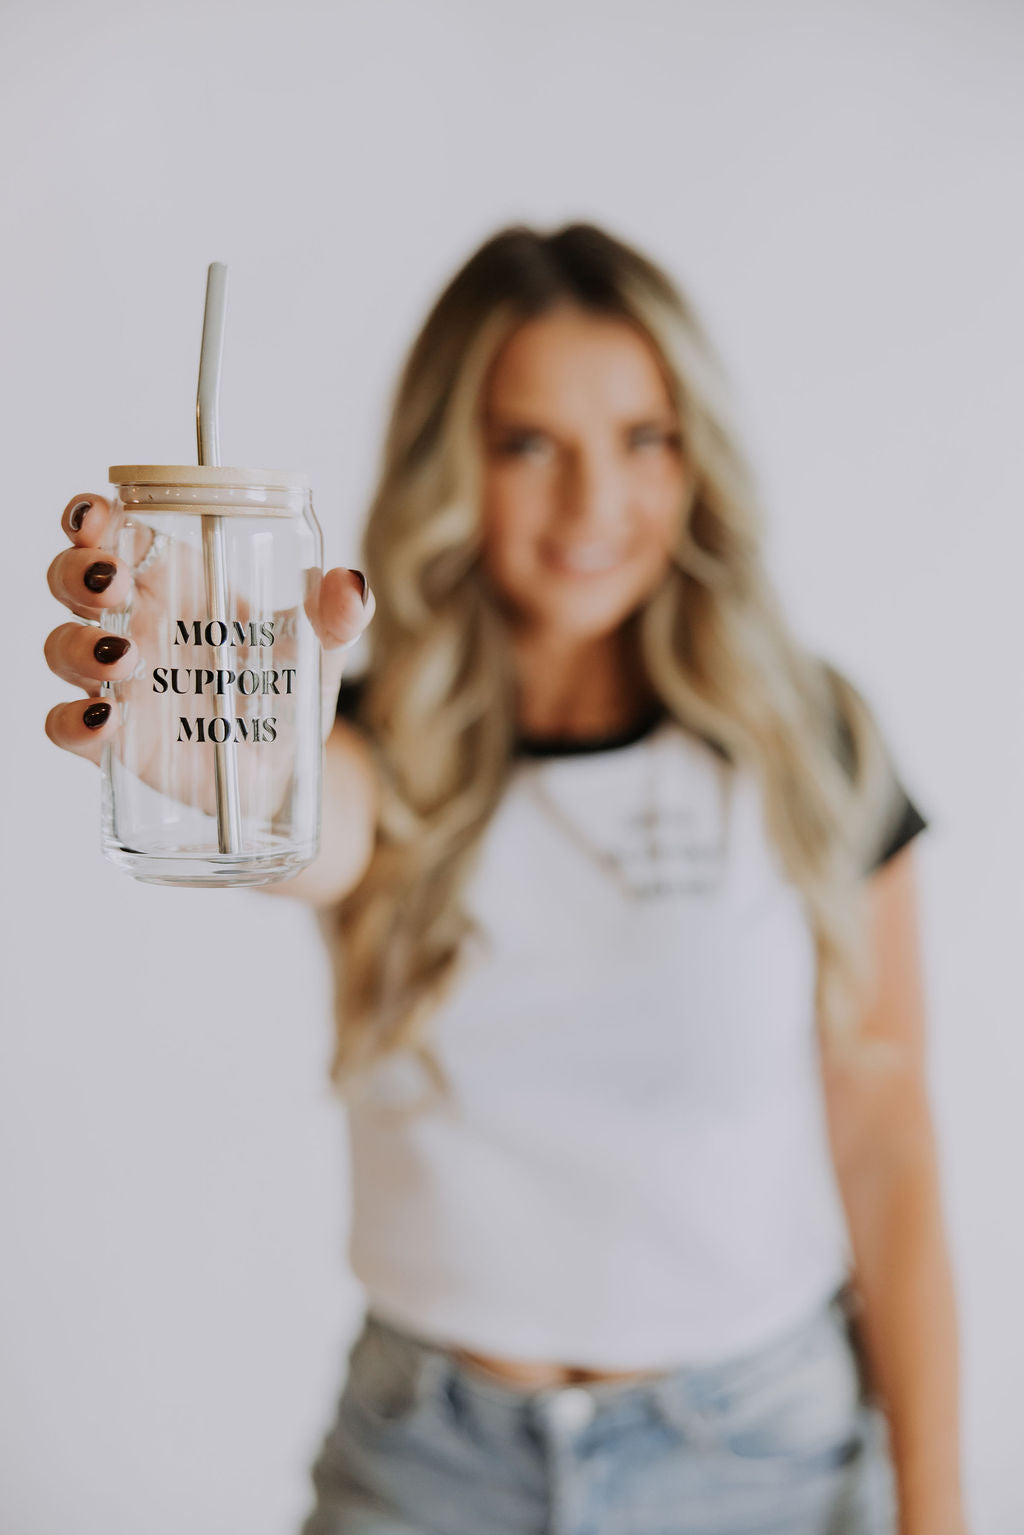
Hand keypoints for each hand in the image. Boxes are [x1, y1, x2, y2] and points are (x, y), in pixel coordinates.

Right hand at [45, 491, 374, 813]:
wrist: (283, 774)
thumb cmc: (286, 694)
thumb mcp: (320, 651)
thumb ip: (338, 617)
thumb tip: (349, 587)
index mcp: (176, 584)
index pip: (114, 531)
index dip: (91, 516)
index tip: (95, 519)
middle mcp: (136, 624)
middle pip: (73, 580)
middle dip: (78, 572)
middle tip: (115, 586)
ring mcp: (118, 682)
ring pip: (62, 646)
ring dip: (79, 645)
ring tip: (127, 658)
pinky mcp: (113, 740)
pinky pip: (65, 725)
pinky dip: (73, 720)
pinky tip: (105, 719)